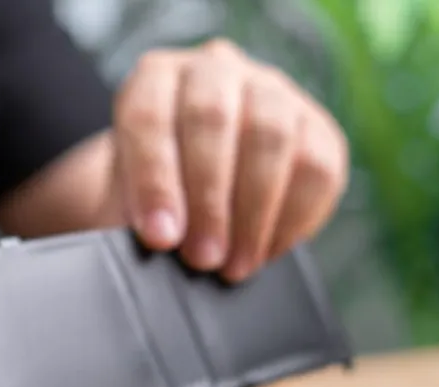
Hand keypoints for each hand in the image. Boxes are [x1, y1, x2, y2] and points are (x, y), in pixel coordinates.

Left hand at [111, 39, 348, 280]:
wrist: (191, 189)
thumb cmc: (148, 193)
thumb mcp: (120, 197)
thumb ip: (126, 211)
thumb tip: (158, 240)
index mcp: (155, 79)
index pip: (149, 116)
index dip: (154, 179)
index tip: (160, 238)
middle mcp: (214, 70)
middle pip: (212, 119)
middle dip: (207, 200)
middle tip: (201, 258)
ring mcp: (271, 90)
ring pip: (272, 137)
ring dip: (254, 213)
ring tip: (234, 265)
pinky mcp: (316, 126)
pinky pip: (318, 167)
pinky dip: (294, 218)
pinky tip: (267, 251)